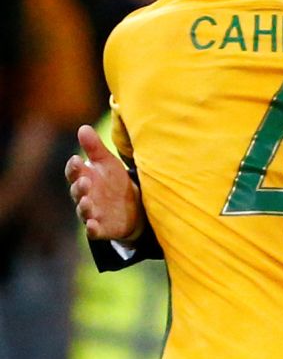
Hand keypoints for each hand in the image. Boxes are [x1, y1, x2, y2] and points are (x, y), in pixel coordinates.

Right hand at [65, 124, 143, 240]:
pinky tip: (92, 225)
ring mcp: (92, 212)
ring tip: (86, 201)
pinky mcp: (101, 227)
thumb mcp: (107, 162)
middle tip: (84, 180)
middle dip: (79, 186)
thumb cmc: (114, 181)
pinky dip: (91, 228)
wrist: (131, 206)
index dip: (74, 167)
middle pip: (77, 191)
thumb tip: (83, 127)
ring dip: (83, 206)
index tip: (77, 159)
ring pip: (83, 210)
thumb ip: (95, 148)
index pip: (74, 172)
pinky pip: (93, 230)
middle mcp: (85, 196)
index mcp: (85, 178)